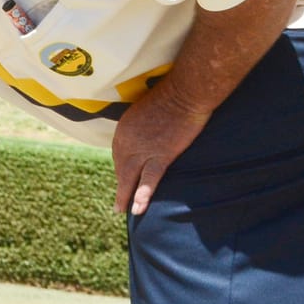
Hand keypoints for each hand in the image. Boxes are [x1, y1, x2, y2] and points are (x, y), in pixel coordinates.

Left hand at [111, 81, 209, 215]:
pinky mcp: (161, 155)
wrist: (185, 92)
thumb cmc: (171, 96)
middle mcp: (128, 141)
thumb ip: (140, 126)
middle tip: (118, 204)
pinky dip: (143, 195)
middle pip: (122, 168)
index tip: (124, 178)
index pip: (119, 155)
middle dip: (121, 185)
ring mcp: (143, 149)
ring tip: (122, 211)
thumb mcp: (145, 110)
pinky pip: (150, 179)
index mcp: (123, 130)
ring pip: (130, 177)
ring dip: (124, 196)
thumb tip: (143, 137)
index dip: (122, 168)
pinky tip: (137, 210)